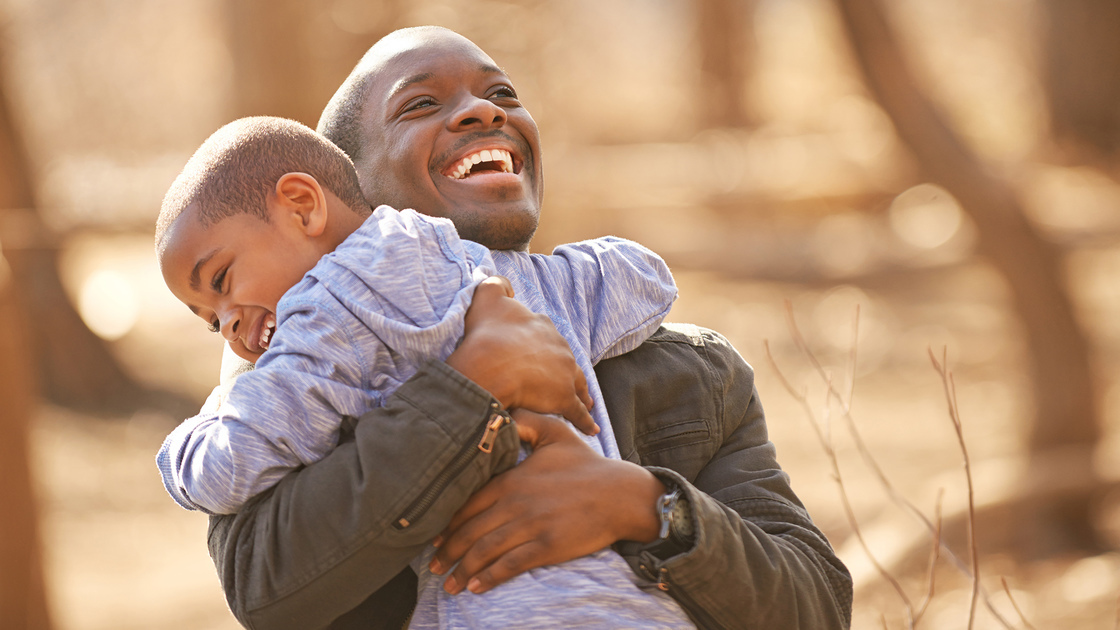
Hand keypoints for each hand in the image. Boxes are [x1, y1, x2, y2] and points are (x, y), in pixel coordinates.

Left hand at [428, 409, 665, 593]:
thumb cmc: (587, 465)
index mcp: (512, 480)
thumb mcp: (556, 433)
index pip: (469, 504)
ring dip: (463, 570)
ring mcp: (530, 527)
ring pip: (485, 552)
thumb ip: (527, 423)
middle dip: (447, 552)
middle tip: (433, 566)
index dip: (448, 523)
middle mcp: (515, 504)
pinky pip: (509, 566)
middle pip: (470, 532)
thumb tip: (505, 415)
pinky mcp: (546, 547)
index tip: (435, 537)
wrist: (619, 494)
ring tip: (449, 584)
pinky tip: (476, 587)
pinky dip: (489, 578)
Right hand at [446, 276, 596, 434]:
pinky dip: (585, 421)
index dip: (540, 344)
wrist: (489, 365)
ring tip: (584, 402)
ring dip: (580, 393)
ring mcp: (564, 373)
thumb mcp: (487, 298)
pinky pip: (578, 413)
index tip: (536, 353)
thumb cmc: (486, 334)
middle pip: (564, 360)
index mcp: (542, 326)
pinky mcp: (564, 399)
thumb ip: (496, 285)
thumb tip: (506, 285)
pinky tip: (590, 429)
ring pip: (577, 385)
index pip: (546, 334)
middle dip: (563, 370)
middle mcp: (559, 347)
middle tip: (561, 381)